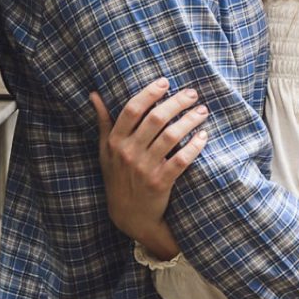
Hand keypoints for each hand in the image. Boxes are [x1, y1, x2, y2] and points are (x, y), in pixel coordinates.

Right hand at [88, 78, 208, 258]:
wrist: (128, 217)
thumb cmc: (117, 177)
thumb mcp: (104, 151)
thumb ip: (103, 122)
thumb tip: (94, 94)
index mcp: (115, 142)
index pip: (132, 109)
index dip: (149, 93)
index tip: (165, 82)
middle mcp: (128, 153)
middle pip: (155, 119)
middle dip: (176, 102)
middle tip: (192, 93)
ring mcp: (144, 169)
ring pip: (170, 136)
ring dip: (189, 120)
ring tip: (202, 111)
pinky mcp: (160, 183)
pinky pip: (180, 160)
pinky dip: (193, 146)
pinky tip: (203, 136)